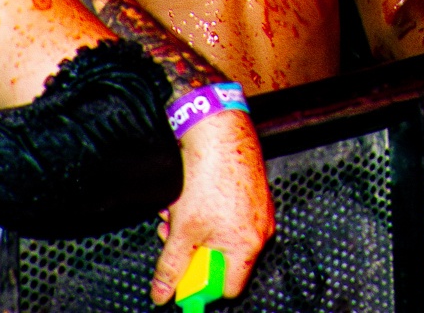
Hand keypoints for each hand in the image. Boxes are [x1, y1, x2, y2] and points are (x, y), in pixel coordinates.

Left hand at [149, 110, 272, 306]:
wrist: (219, 131)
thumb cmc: (210, 176)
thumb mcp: (182, 230)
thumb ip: (171, 266)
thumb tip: (163, 292)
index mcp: (248, 245)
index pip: (229, 287)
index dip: (203, 285)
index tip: (184, 278)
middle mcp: (260, 229)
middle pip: (222, 259)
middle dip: (193, 251)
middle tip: (175, 240)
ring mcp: (258, 208)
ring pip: (221, 234)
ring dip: (195, 230)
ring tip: (178, 212)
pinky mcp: (251, 190)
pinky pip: (227, 214)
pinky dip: (206, 212)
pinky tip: (189, 198)